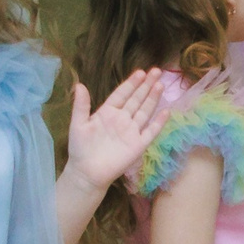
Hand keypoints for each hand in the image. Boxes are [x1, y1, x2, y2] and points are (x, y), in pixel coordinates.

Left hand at [66, 67, 169, 189]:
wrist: (87, 172)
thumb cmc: (80, 148)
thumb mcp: (77, 124)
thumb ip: (81, 105)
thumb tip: (80, 85)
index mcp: (107, 112)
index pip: (122, 94)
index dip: (131, 84)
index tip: (140, 72)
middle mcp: (122, 119)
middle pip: (136, 99)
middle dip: (146, 85)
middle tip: (156, 71)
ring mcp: (131, 131)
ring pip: (145, 111)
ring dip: (153, 99)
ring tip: (160, 85)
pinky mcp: (138, 145)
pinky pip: (151, 131)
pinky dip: (159, 122)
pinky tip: (166, 111)